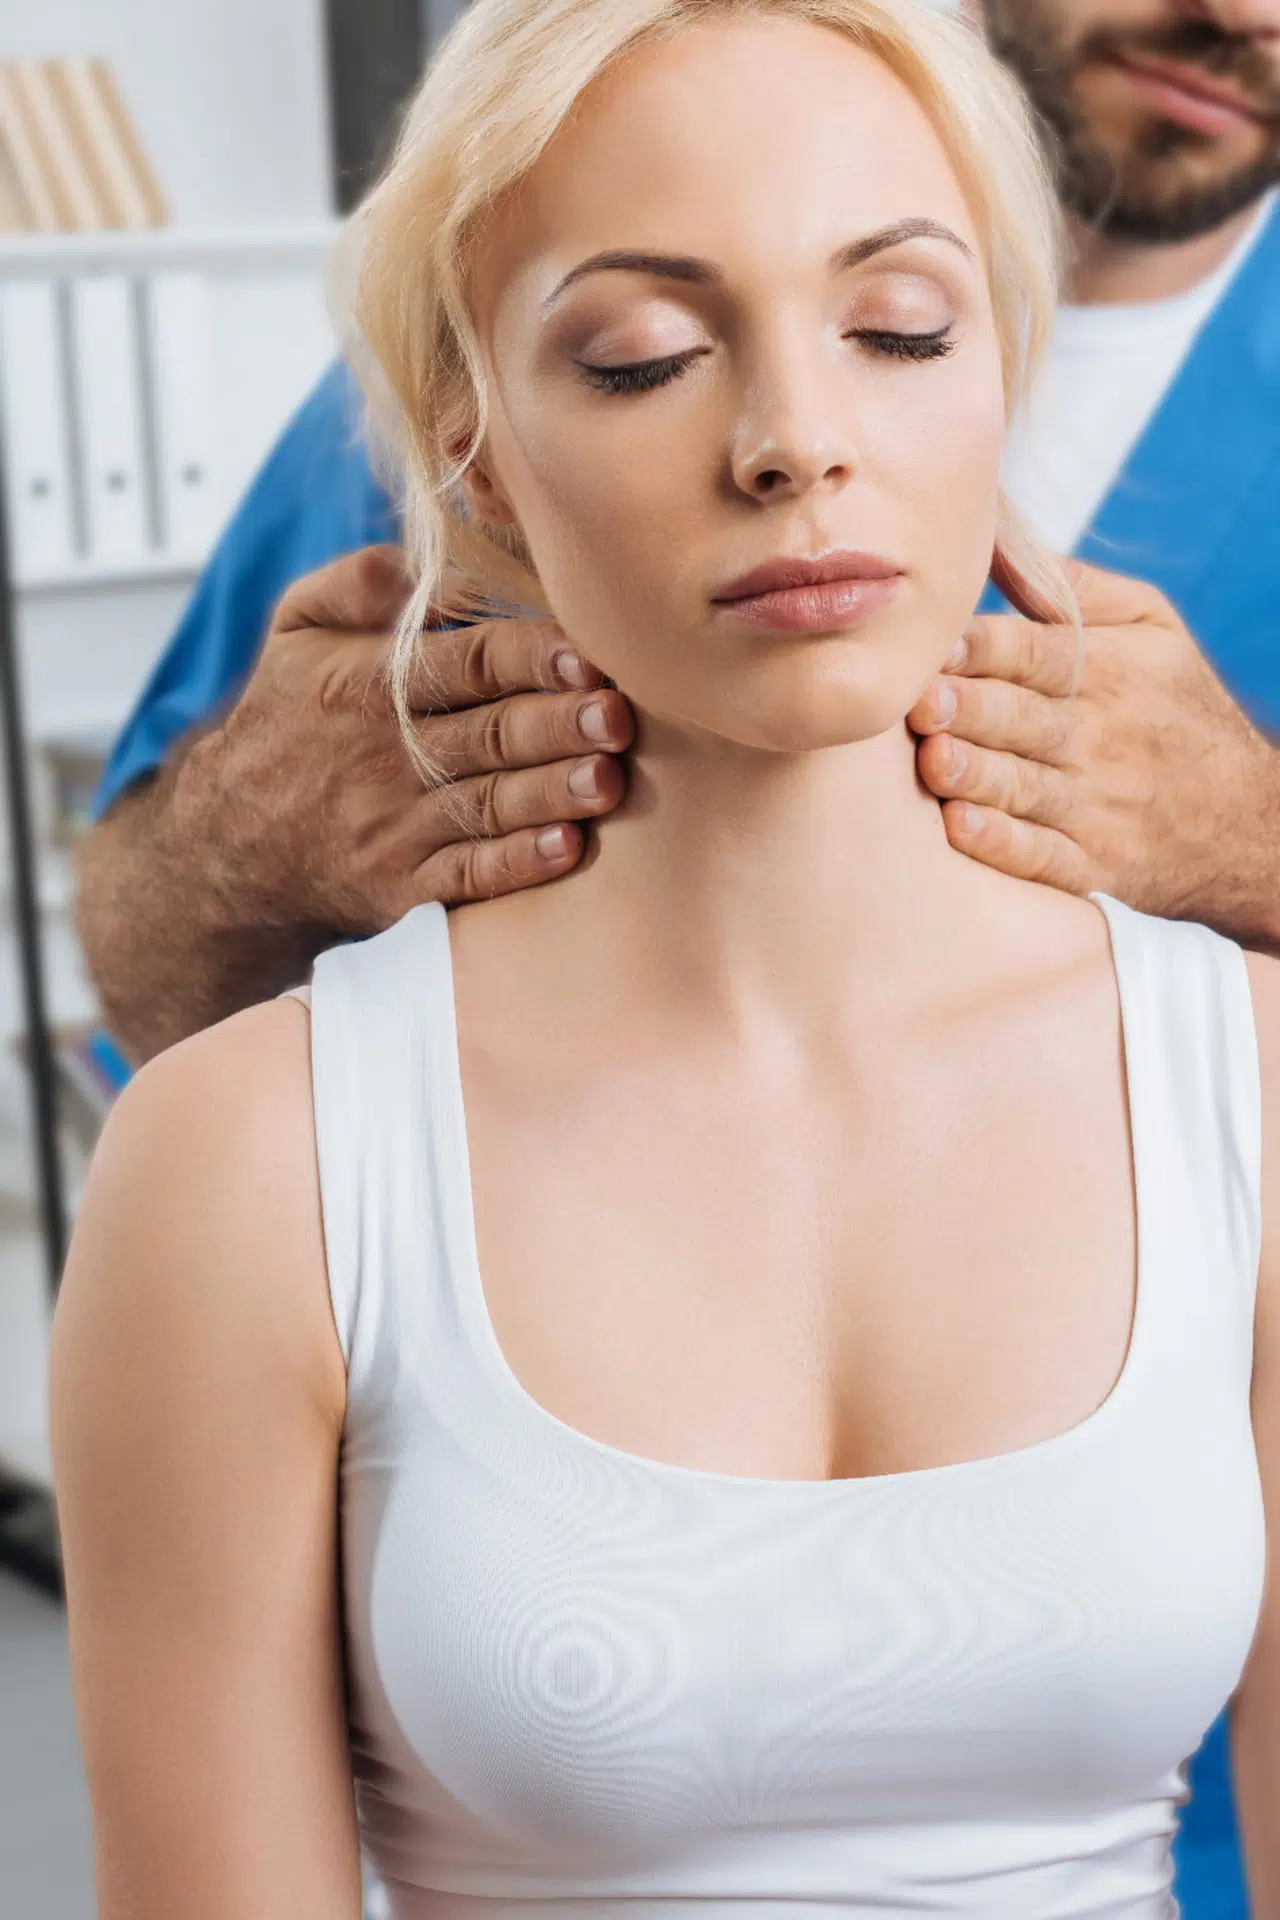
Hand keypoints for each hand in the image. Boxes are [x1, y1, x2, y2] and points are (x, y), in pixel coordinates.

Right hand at [185, 544, 633, 933]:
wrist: (229, 842)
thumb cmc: (285, 721)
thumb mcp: (296, 632)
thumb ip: (360, 583)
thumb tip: (431, 562)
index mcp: (366, 685)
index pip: (466, 663)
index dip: (531, 658)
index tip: (588, 654)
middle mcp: (383, 756)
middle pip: (489, 734)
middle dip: (559, 724)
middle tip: (620, 716)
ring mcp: (394, 826)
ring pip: (488, 805)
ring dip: (552, 793)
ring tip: (608, 780)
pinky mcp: (401, 887)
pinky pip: (468, 876)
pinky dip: (518, 863)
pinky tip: (567, 848)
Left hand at [908, 553, 1279, 945]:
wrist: (1245, 817)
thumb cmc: (1175, 703)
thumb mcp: (1151, 627)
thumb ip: (1070, 586)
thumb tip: (990, 535)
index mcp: (1110, 670)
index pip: (1037, 652)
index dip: (983, 648)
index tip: (935, 643)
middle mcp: (1101, 736)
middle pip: (1022, 719)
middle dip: (969, 709)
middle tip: (918, 701)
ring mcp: (1097, 805)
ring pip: (1024, 787)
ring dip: (976, 775)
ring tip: (934, 760)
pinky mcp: (1092, 863)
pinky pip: (1041, 855)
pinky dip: (1002, 844)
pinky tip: (960, 828)